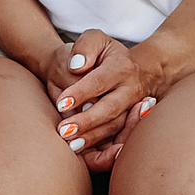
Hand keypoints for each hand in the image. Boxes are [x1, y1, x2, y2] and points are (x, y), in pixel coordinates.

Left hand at [46, 36, 175, 172]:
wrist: (121, 65)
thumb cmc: (98, 52)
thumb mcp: (93, 39)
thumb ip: (84, 47)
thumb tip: (76, 66)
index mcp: (122, 67)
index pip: (100, 81)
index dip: (81, 92)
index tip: (61, 102)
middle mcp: (131, 90)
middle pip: (110, 109)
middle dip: (87, 121)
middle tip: (63, 131)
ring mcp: (133, 108)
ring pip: (115, 127)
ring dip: (93, 138)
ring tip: (71, 145)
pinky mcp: (129, 122)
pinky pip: (118, 139)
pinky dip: (104, 150)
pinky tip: (86, 155)